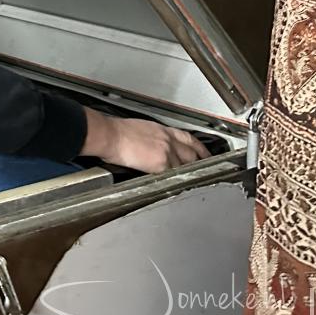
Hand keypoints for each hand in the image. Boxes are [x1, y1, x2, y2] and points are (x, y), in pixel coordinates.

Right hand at [80, 108, 209, 173]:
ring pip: (186, 166)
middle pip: (193, 153)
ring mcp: (166, 152)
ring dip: (188, 174)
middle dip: (200, 162)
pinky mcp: (161, 165)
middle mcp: (168, 140)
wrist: (110, 135)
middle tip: (205, 171)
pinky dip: (176, 180)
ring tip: (190, 182)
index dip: (200, 147)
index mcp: (162, 130)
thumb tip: (153, 147)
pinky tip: (176, 185)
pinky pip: (174, 175)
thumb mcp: (140, 128)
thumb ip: (153, 138)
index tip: (205, 153)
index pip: (189, 138)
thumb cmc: (116, 131)